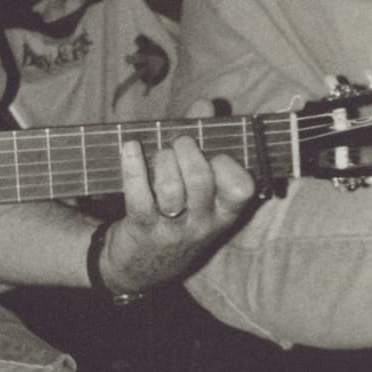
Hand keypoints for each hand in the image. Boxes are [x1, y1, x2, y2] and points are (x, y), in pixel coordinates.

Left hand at [99, 110, 255, 295]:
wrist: (142, 267)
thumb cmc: (177, 215)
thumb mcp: (200, 191)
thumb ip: (206, 143)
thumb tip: (204, 103)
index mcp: (225, 212)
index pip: (241, 188)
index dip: (227, 164)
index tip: (213, 151)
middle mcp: (203, 224)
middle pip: (201, 181)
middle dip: (188, 152)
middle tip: (179, 142)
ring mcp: (173, 230)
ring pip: (171, 190)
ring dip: (162, 161)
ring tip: (158, 154)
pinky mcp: (143, 230)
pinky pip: (139, 197)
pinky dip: (133, 167)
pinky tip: (130, 148)